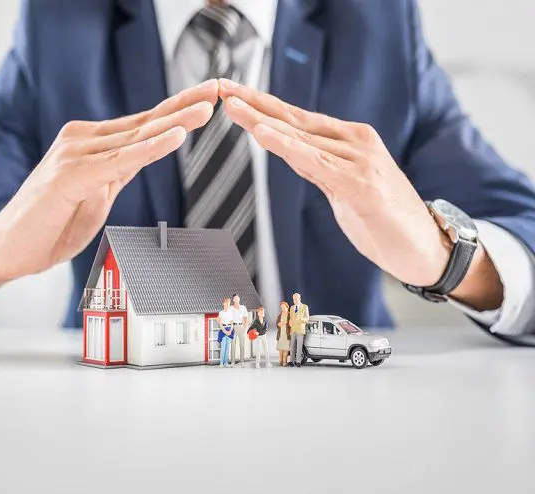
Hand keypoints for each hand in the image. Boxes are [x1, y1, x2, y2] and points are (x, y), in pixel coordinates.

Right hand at [0, 81, 217, 312]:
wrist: (9, 248)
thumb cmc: (52, 223)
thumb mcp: (97, 192)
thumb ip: (119, 170)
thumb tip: (146, 154)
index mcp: (93, 144)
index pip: (144, 123)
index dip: (177, 109)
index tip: (207, 98)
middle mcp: (84, 141)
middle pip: (145, 121)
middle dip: (184, 105)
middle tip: (217, 88)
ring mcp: (75, 154)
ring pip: (137, 136)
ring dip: (176, 120)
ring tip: (206, 107)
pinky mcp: (71, 174)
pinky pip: (120, 160)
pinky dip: (151, 147)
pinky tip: (175, 135)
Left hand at [219, 79, 502, 309]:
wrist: (426, 249)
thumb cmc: (385, 220)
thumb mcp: (344, 187)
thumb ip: (319, 166)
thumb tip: (290, 152)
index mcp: (350, 140)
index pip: (297, 118)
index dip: (263, 105)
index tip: (234, 93)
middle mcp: (354, 142)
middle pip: (294, 120)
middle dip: (255, 104)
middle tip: (222, 88)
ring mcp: (359, 161)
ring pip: (300, 138)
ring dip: (262, 120)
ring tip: (233, 105)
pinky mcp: (360, 185)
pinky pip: (315, 163)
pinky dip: (287, 147)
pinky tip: (264, 133)